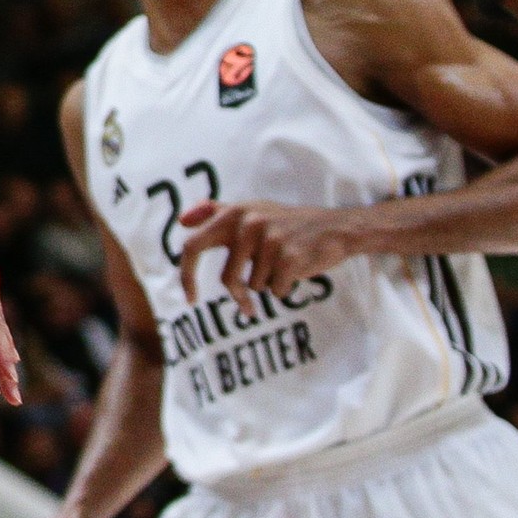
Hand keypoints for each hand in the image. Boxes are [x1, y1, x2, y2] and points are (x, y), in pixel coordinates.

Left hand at [177, 199, 367, 302]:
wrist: (335, 227)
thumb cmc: (287, 223)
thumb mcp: (252, 209)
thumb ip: (216, 212)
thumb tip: (182, 220)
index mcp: (233, 213)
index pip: (193, 245)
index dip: (186, 274)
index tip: (190, 298)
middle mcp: (247, 224)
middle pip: (227, 278)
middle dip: (237, 296)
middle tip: (246, 308)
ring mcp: (269, 240)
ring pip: (255, 286)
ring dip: (268, 283)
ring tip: (283, 264)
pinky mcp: (289, 258)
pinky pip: (275, 290)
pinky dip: (284, 288)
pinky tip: (296, 270)